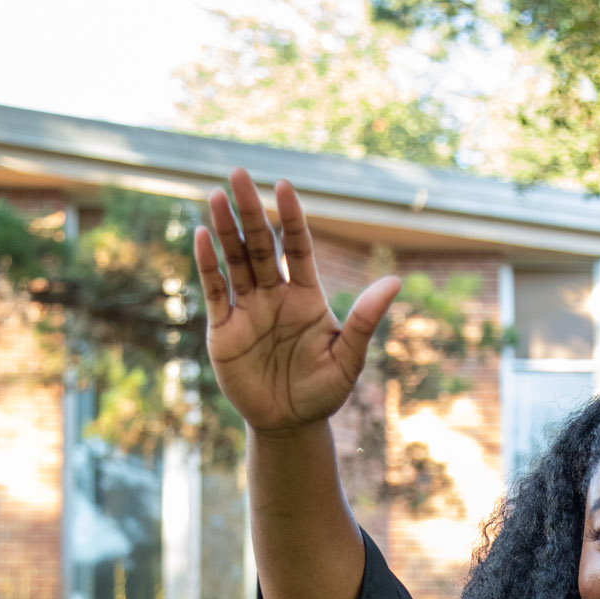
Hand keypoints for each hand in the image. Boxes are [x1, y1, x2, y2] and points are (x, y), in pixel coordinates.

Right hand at [194, 169, 400, 433]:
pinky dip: (209, 265)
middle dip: (250, 211)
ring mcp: (248, 309)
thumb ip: (366, 320)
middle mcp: (275, 295)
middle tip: (239, 174)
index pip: (298, 247)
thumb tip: (396, 281)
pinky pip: (216, 291)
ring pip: (235, 261)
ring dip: (226, 229)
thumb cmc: (322, 392)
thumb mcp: (348, 358)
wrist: (289, 424)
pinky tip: (203, 236)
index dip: (290, 218)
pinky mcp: (224, 328)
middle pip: (261, 245)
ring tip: (217, 195)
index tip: (283, 186)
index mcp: (306, 296)